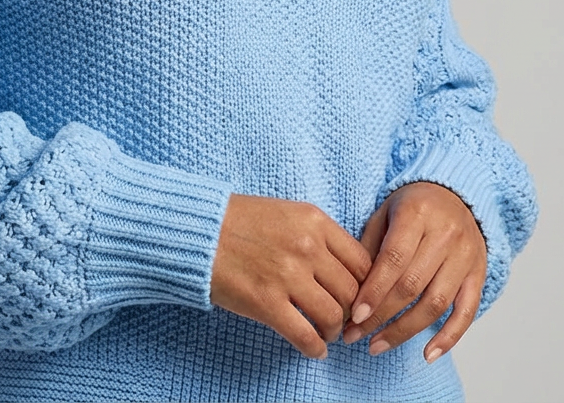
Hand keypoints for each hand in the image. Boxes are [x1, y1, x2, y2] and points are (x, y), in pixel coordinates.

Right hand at [210, 194, 372, 359]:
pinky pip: (305, 336)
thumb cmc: (239, 220)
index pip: (362, 262)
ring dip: (334, 331)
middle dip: (351, 312)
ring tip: (326, 333)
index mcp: (314, 221)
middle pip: (352, 291)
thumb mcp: (287, 213)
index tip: (357, 297)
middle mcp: (307, 247)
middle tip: (343, 319)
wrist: (198, 230)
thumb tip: (343, 269)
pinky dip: (315, 348)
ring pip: (333, 316)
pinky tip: (314, 349)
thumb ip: (317, 235)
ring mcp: (287, 275)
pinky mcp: (267, 303)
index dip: (365, 286)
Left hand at [341, 181, 485, 362]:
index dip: (374, 291)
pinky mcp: (479, 274)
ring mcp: (465, 256)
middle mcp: (445, 235)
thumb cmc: (413, 206)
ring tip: (378, 345)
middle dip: (382, 316)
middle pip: (413, 285)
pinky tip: (428, 355)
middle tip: (355, 335)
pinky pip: (467, 312)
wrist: (456, 194)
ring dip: (405, 331)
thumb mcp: (385, 212)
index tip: (354, 316)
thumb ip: (370, 245)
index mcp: (417, 214)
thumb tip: (351, 287)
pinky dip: (449, 337)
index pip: (394, 259)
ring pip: (436, 303)